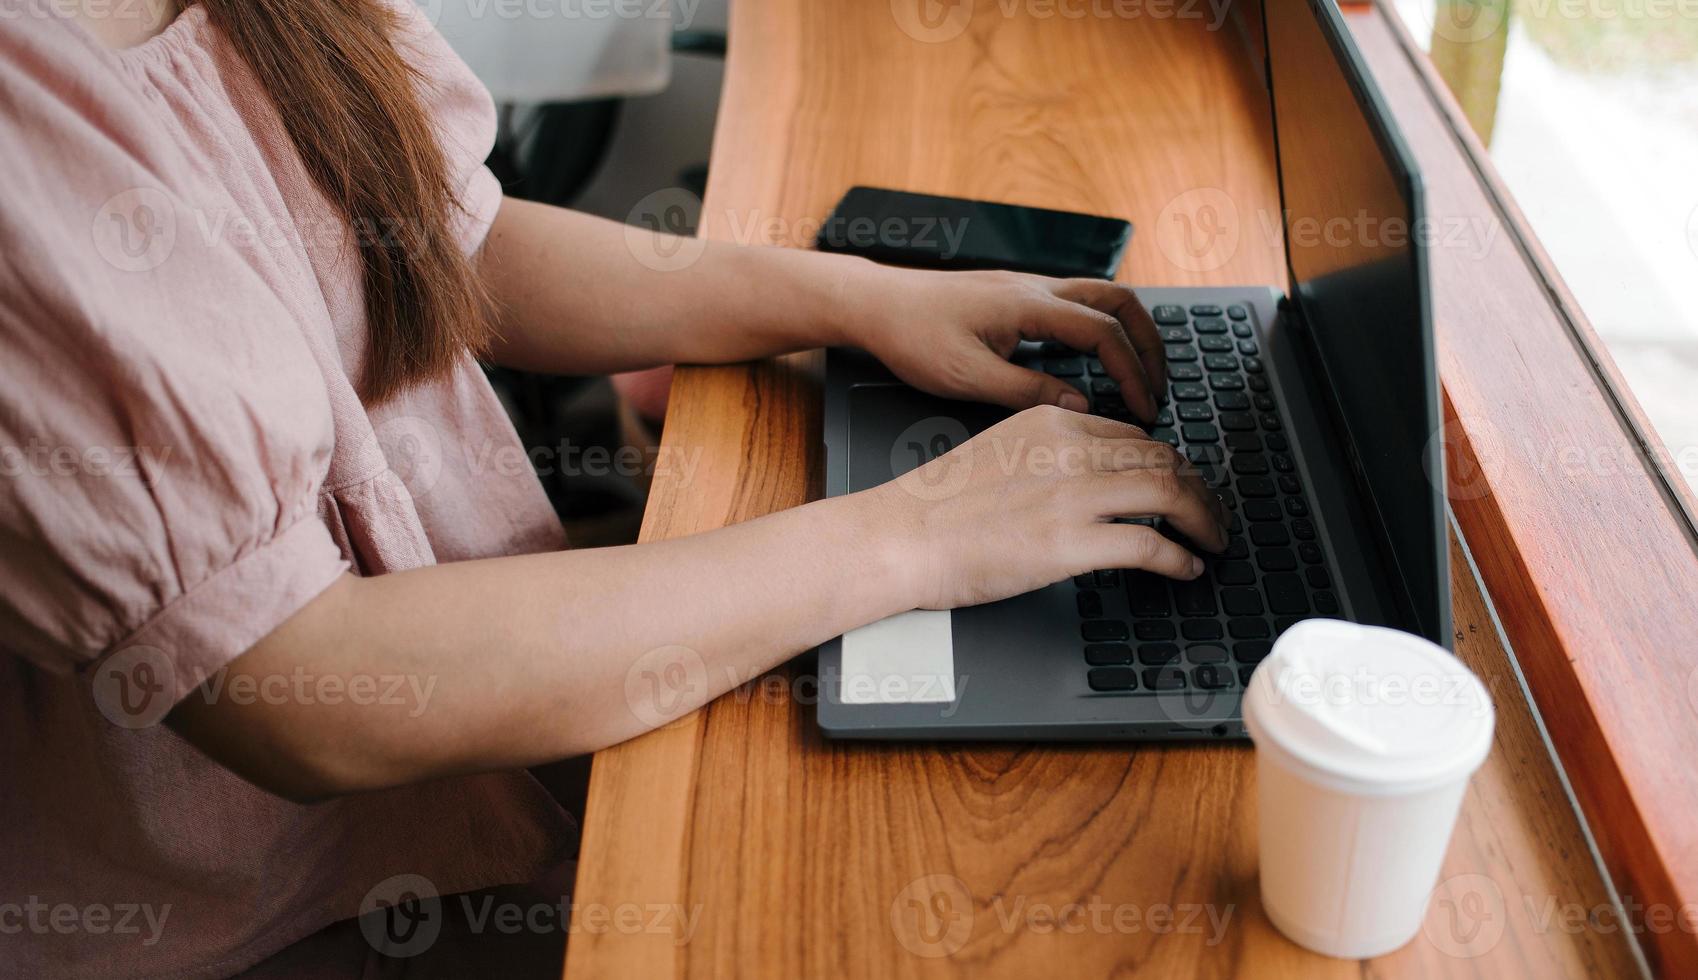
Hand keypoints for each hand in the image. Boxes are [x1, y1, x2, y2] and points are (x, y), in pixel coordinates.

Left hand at [846, 264, 1167, 422]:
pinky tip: (1094, 362)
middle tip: (1160, 386)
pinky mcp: (1017, 296)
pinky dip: (1100, 329)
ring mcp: (1028, 287)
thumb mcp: (966, 377)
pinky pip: (1076, 304)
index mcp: (1028, 306)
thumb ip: (1026, 392)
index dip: (1132, 373)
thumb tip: (1079, 405)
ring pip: (1101, 297)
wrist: (875, 302)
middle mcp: (1036, 288)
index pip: (1103, 333)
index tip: (1144, 408)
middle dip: (1149, 344)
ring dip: (1127, 332)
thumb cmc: (911, 336)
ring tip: (1139, 373)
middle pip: (1119, 301)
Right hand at [866, 405, 1228, 610]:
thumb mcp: (996, 452)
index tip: (1180, 484)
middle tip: (1211, 514)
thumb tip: (1081, 480)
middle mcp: (1069, 450)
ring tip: (1212, 541)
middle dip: (1199, 490)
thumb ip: (1044, 456)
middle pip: (1164, 457)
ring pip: (1170, 492)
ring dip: (1203, 520)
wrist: (900, 536)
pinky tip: (1185, 569)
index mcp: (1050, 423)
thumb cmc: (934, 507)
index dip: (1169, 462)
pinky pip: (1151, 544)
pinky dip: (1179, 557)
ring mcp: (1073, 495)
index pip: (1133, 434)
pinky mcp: (1072, 542)